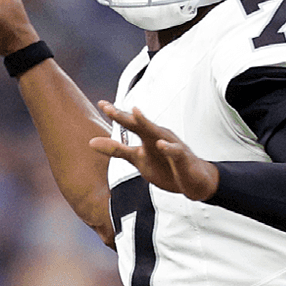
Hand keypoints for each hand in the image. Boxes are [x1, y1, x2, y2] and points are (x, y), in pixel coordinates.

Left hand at [89, 102, 219, 201]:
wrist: (194, 181)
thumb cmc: (166, 167)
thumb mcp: (138, 159)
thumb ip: (116, 150)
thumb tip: (91, 142)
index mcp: (147, 136)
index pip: (130, 123)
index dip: (116, 114)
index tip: (101, 104)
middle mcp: (158, 136)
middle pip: (140, 124)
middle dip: (125, 116)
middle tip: (109, 108)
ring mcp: (171, 145)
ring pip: (158, 133)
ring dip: (146, 123)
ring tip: (135, 112)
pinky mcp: (182, 158)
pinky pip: (175, 151)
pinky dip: (168, 148)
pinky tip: (160, 144)